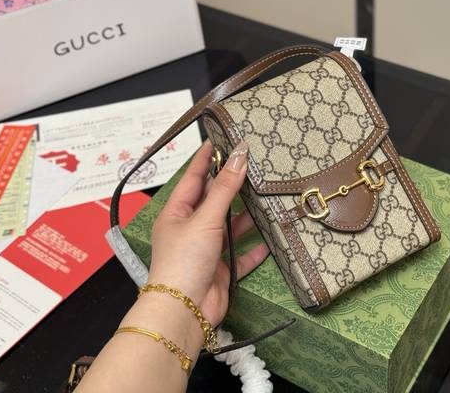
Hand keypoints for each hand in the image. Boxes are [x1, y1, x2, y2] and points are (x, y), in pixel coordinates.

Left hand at [147, 140, 267, 326]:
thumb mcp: (205, 218)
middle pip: (215, 201)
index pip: (195, 177)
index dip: (208, 157)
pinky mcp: (221, 270)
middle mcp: (191, 228)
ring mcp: (206, 250)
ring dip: (247, 217)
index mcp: (177, 212)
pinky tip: (271, 239)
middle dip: (233, 185)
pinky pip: (241, 255)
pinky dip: (255, 248)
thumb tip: (239, 154)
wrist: (185, 310)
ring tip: (268, 197)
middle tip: (254, 164)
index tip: (223, 138)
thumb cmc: (185, 260)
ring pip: (230, 227)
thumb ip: (226, 188)